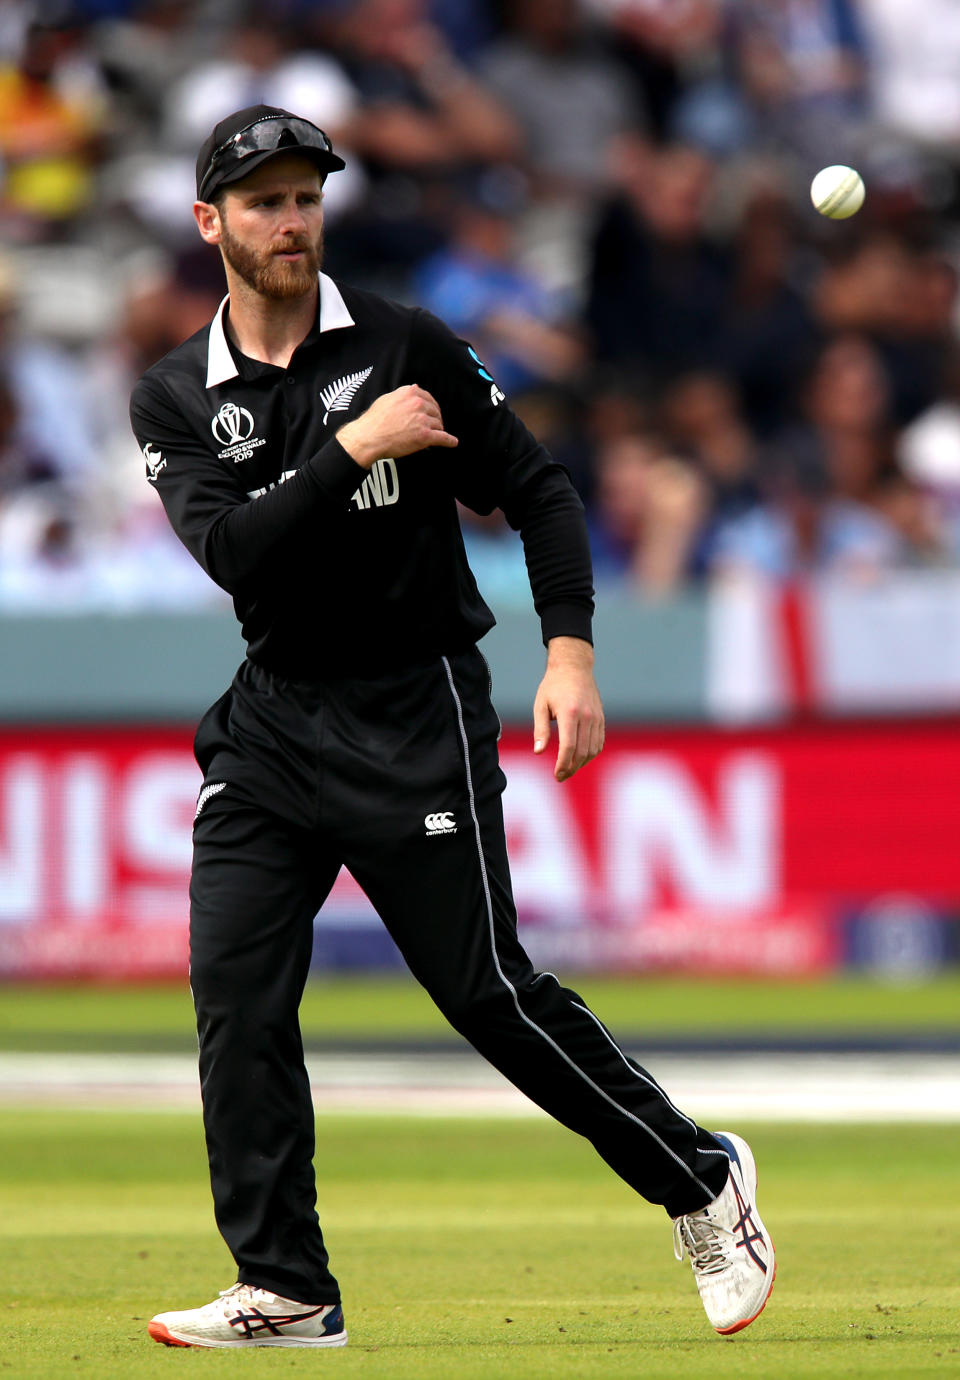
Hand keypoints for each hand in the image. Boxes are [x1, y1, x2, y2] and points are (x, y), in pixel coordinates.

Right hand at [337, 384, 457, 468]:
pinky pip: (443, 438)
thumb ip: (404, 394)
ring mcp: (423, 420)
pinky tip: (453, 442)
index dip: (431, 408)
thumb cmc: (374, 420)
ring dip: (437, 431)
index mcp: (410, 393)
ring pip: (439, 425)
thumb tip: (415, 388)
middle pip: (435, 412)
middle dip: (435, 419)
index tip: (432, 413)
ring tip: (433, 436)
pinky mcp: (425, 436)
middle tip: (432, 427)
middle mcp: (418, 404)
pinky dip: (449, 441)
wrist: (368, 437)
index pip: (429, 398)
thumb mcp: (387, 398)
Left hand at [532, 637, 604, 782]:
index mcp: (570, 713)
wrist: (574, 667)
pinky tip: (579, 758)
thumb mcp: (540, 705)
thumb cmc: (553, 686)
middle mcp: (586, 717)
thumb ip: (540, 730)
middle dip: (571, 768)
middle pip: (582, 752)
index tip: (556, 774)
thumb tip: (539, 752)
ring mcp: (596, 718)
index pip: (569, 746)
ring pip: (593, 750)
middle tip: (560, 776)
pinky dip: (591, 754)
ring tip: (568, 768)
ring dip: (581, 763)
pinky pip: (599, 742)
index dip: (563, 764)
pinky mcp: (601, 718)